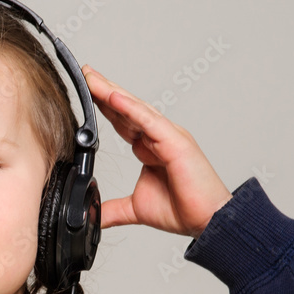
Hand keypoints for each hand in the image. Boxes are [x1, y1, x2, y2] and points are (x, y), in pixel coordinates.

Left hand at [82, 65, 231, 238]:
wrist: (209, 221)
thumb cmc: (184, 210)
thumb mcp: (136, 209)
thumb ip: (113, 210)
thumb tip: (93, 216)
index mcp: (151, 148)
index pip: (122, 121)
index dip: (104, 106)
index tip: (85, 92)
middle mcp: (159, 137)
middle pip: (126, 109)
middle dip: (104, 90)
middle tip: (85, 73)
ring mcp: (168, 136)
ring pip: (135, 108)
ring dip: (112, 92)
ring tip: (92, 78)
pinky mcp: (175, 141)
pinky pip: (149, 121)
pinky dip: (130, 108)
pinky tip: (113, 96)